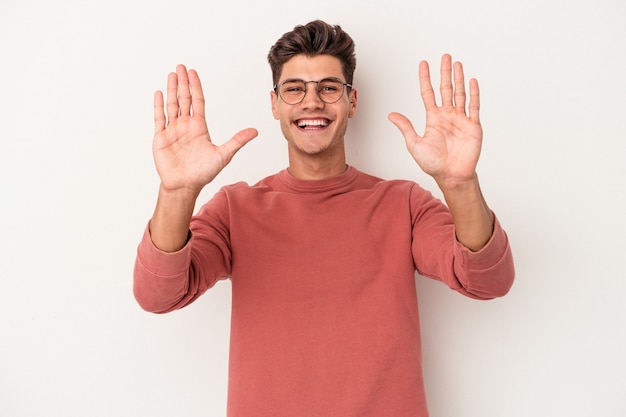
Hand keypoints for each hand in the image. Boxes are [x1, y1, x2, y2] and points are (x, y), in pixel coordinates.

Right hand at [153, 64, 257, 195]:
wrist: (185, 186)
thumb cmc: (203, 173)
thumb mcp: (223, 155)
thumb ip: (237, 141)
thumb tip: (255, 131)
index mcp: (199, 127)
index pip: (198, 101)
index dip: (195, 87)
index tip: (193, 73)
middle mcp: (186, 125)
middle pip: (184, 99)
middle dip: (183, 82)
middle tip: (181, 66)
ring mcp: (173, 130)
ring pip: (172, 105)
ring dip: (171, 90)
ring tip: (171, 74)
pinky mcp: (161, 138)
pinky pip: (160, 118)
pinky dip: (159, 105)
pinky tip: (159, 93)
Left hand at [388, 54, 481, 187]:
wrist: (452, 176)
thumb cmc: (433, 163)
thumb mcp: (415, 144)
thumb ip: (405, 128)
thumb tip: (391, 115)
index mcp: (433, 118)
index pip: (428, 93)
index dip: (425, 78)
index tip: (423, 63)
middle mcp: (447, 115)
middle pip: (445, 88)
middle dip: (445, 72)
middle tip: (445, 56)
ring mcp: (460, 119)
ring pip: (460, 94)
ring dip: (459, 79)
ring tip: (457, 64)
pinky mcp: (473, 126)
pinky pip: (474, 106)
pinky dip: (473, 94)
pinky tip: (472, 82)